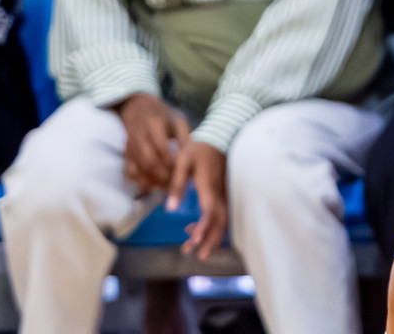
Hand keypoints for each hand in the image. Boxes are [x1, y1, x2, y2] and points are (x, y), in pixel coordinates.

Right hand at [116, 93, 189, 194]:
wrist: (137, 106)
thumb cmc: (162, 114)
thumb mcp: (177, 121)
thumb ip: (185, 138)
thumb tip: (192, 159)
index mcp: (155, 125)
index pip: (162, 148)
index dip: (171, 162)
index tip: (181, 172)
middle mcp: (140, 136)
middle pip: (149, 161)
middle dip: (162, 176)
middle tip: (174, 185)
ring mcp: (130, 145)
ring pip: (138, 168)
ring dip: (151, 181)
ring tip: (165, 188)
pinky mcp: (126, 152)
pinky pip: (129, 170)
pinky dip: (138, 181)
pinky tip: (149, 187)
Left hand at [167, 141, 227, 259]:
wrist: (218, 137)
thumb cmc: (198, 148)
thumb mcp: (182, 162)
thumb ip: (176, 185)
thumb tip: (170, 209)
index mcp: (208, 185)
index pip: (210, 211)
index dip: (204, 228)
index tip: (195, 242)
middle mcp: (219, 192)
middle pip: (220, 222)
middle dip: (209, 240)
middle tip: (196, 255)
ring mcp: (223, 193)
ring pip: (222, 220)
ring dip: (211, 236)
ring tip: (194, 248)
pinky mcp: (222, 193)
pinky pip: (221, 214)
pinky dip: (212, 227)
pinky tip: (195, 229)